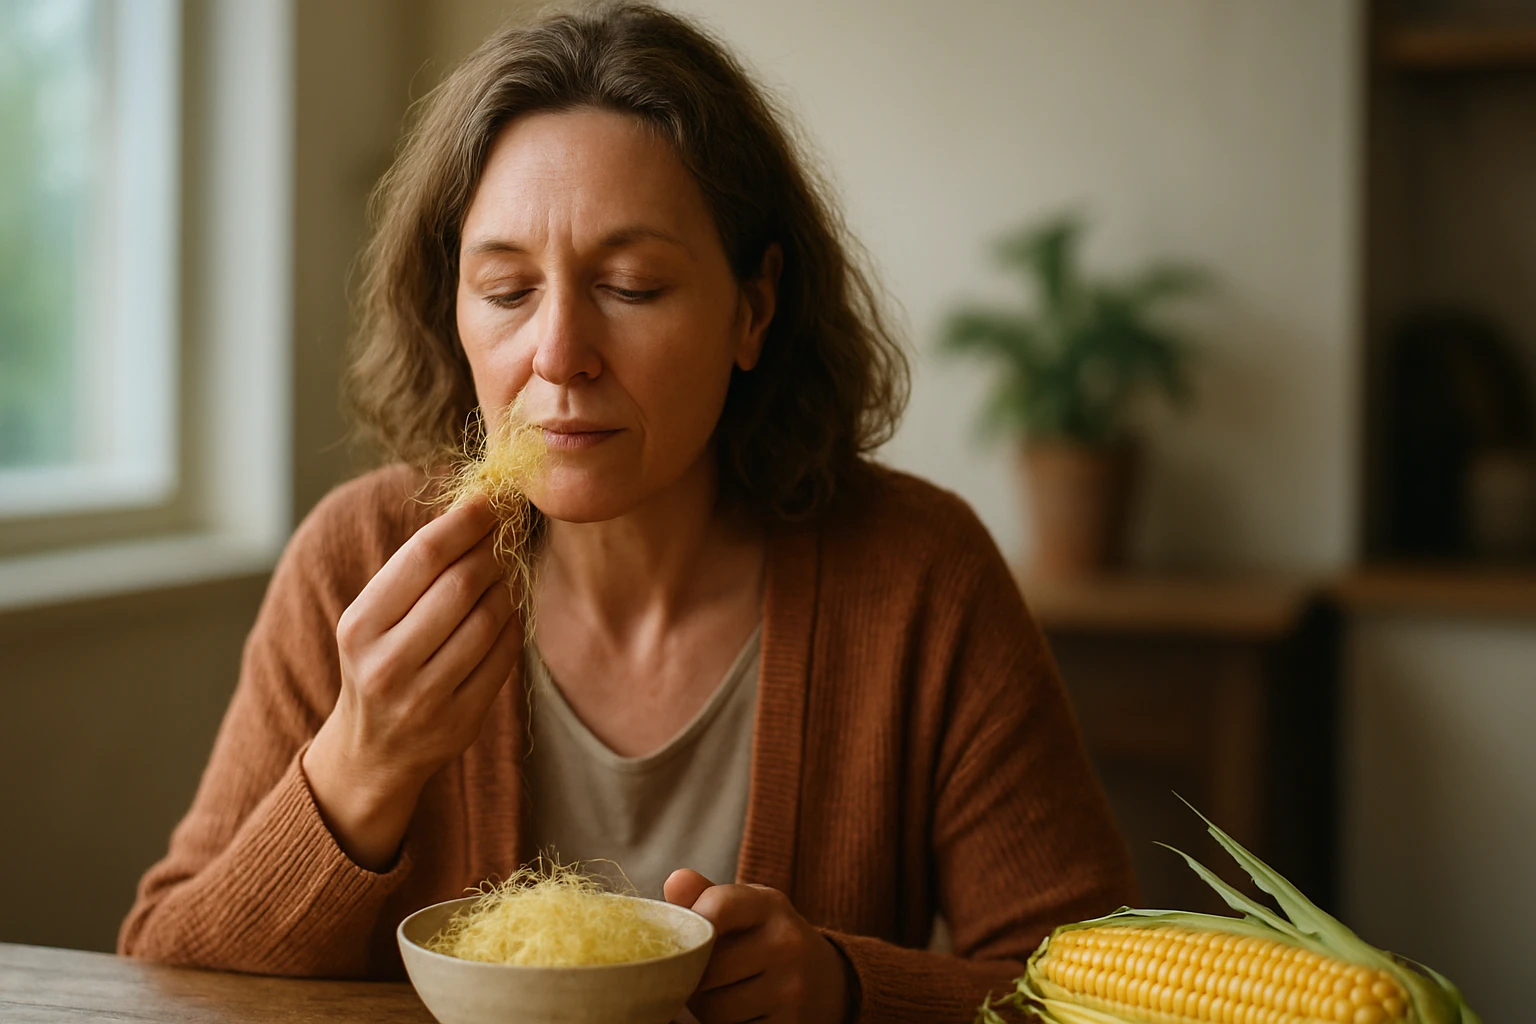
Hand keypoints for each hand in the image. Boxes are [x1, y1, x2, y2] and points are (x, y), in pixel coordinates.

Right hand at [302, 498, 517, 869]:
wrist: (371, 752)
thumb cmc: (379, 663)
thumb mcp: (374, 619)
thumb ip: (414, 572)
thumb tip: (476, 507)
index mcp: (359, 626)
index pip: (423, 556)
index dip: (466, 520)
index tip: (493, 497)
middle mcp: (387, 664)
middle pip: (462, 584)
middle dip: (492, 549)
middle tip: (509, 528)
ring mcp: (425, 698)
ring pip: (490, 618)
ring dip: (508, 586)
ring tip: (506, 570)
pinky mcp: (461, 720)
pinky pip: (504, 655)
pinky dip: (512, 625)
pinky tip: (506, 612)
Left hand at [664, 870, 852, 1023]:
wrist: (826, 981)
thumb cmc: (767, 939)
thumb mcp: (746, 909)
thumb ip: (707, 896)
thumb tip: (675, 881)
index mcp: (770, 905)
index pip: (718, 906)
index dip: (689, 923)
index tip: (682, 937)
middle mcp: (787, 943)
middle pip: (708, 969)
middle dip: (693, 976)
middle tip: (698, 973)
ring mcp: (792, 988)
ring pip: (716, 1008)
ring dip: (706, 1006)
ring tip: (719, 993)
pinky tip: (740, 1012)